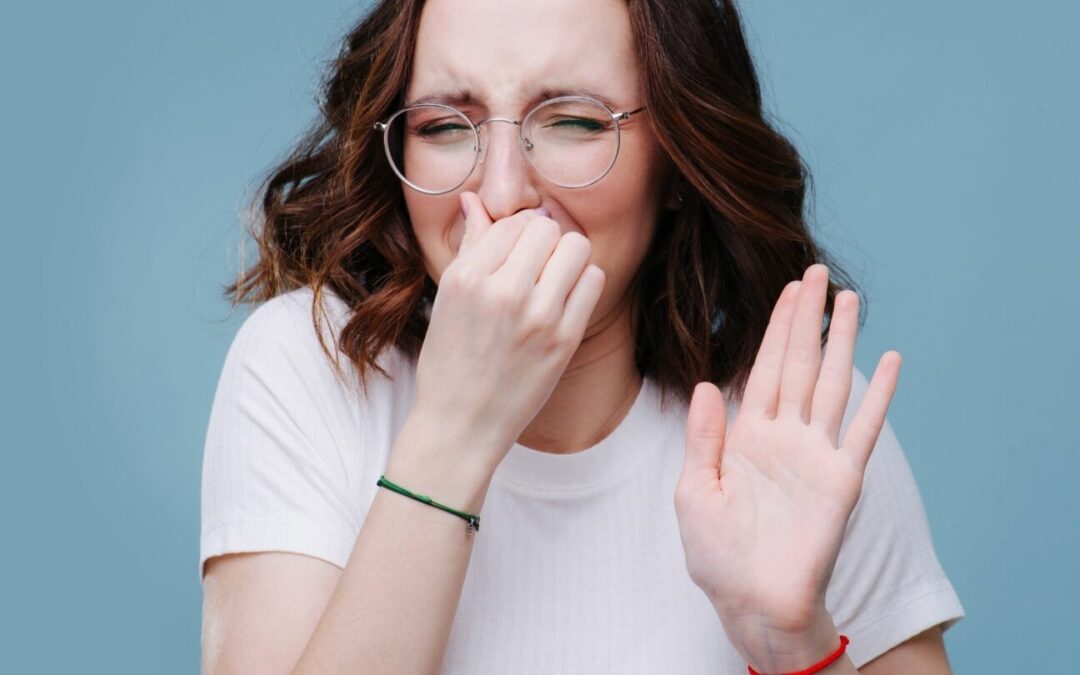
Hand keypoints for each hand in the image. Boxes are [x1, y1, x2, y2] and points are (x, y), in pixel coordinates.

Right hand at [411, 192, 605, 467]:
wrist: (461, 425)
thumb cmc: (449, 362)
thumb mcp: (447, 299)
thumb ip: (469, 246)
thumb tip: (475, 201)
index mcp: (466, 278)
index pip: (511, 222)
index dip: (516, 233)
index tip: (513, 254)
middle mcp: (502, 292)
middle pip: (546, 228)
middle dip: (543, 241)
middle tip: (534, 266)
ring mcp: (537, 317)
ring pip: (576, 248)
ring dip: (567, 258)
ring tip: (552, 280)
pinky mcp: (564, 340)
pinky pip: (593, 281)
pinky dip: (583, 283)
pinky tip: (564, 301)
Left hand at [673, 264, 900, 651]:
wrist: (751, 600)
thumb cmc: (717, 554)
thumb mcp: (694, 490)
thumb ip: (703, 436)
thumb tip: (707, 383)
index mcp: (747, 436)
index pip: (763, 369)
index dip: (775, 329)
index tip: (786, 291)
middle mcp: (785, 437)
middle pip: (798, 363)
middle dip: (806, 318)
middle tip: (815, 272)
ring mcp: (816, 454)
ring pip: (832, 383)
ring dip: (842, 340)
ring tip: (849, 299)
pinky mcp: (842, 479)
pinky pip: (863, 429)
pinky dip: (879, 395)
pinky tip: (891, 360)